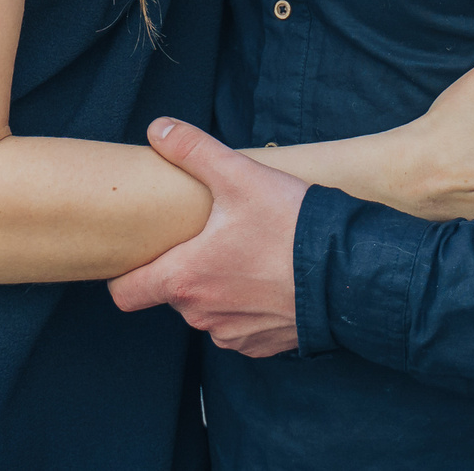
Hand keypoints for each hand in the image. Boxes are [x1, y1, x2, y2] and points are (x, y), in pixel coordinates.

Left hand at [109, 120, 307, 356]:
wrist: (349, 273)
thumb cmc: (291, 227)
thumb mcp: (239, 176)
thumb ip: (192, 149)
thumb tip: (157, 128)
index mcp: (185, 279)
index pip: (125, 294)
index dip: (126, 273)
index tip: (143, 252)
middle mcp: (202, 315)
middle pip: (171, 294)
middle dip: (185, 268)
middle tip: (211, 237)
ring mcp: (233, 334)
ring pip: (206, 310)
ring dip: (217, 287)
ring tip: (245, 254)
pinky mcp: (261, 345)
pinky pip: (238, 325)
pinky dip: (246, 305)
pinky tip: (267, 278)